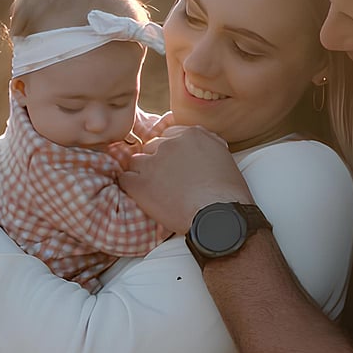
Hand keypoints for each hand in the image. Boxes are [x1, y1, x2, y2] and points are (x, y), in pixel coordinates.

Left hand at [119, 126, 252, 234]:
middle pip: (152, 147)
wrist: (218, 217)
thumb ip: (208, 144)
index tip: (174, 166)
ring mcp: (153, 162)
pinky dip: (131, 187)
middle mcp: (170, 144)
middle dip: (157, 162)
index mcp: (191, 135)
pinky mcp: (140, 183)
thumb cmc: (227, 194)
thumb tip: (199, 142)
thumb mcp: (223, 158)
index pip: (169, 136)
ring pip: (136, 161)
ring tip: (155, 190)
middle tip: (166, 181)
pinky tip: (142, 196)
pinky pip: (125, 178)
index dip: (171, 153)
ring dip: (143, 173)